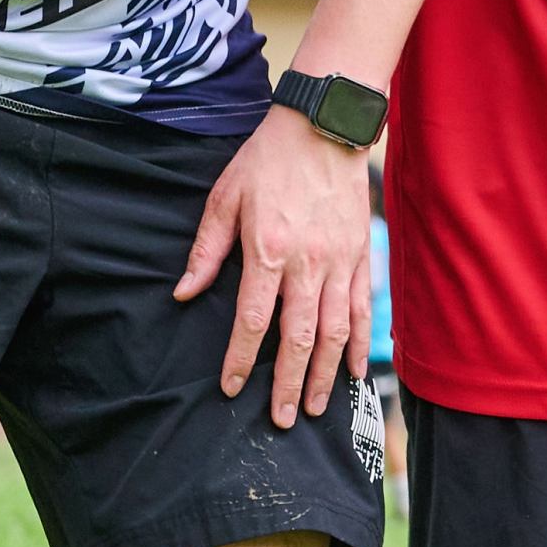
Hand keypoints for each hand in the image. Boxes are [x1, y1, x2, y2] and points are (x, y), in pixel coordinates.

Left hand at [174, 108, 373, 423]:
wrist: (323, 127)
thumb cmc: (267, 160)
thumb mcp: (224, 198)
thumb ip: (206, 251)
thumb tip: (183, 293)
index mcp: (268, 250)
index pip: (252, 319)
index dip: (239, 358)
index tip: (230, 388)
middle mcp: (308, 264)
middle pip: (299, 338)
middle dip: (288, 384)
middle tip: (282, 420)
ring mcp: (340, 262)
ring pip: (335, 332)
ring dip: (324, 375)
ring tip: (315, 407)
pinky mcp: (360, 257)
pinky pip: (363, 310)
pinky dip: (360, 345)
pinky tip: (353, 372)